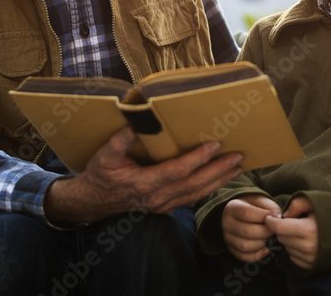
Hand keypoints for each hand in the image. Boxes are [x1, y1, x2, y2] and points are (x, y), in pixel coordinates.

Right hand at [44, 127, 243, 223]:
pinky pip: (192, 198)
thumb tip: (134, 123)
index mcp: (144, 184)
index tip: (215, 145)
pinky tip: (221, 178)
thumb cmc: (100, 176)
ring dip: (219, 180)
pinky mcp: (166, 207)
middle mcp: (158, 198)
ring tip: (238, 167)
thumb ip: (119, 141)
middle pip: (195, 184)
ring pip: (197, 193)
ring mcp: (163, 205)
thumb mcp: (103, 156)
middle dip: (219, 170)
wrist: (92, 203)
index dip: (198, 159)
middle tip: (238, 156)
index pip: (178, 171)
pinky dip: (209, 188)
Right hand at [221, 194, 281, 261]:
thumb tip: (277, 217)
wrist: (240, 214)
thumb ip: (270, 207)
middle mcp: (226, 223)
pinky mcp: (231, 250)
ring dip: (262, 243)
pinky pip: (244, 257)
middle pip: (247, 231)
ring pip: (245, 246)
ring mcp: (227, 238)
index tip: (274, 216)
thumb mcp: (261, 200)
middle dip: (266, 231)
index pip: (247, 213)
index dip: (264, 216)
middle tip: (274, 229)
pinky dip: (258, 255)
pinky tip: (265, 248)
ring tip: (268, 236)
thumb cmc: (253, 206)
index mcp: (232, 207)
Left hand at [265, 195, 318, 270]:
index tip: (269, 217)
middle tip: (291, 223)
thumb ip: (297, 204)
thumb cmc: (329, 214)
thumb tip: (284, 216)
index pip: (279, 228)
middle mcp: (309, 247)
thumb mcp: (314, 202)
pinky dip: (294, 249)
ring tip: (301, 232)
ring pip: (286, 247)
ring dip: (288, 239)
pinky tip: (304, 242)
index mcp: (309, 230)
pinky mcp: (310, 265)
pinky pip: (292, 257)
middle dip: (281, 229)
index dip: (271, 221)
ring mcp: (310, 258)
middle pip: (281, 237)